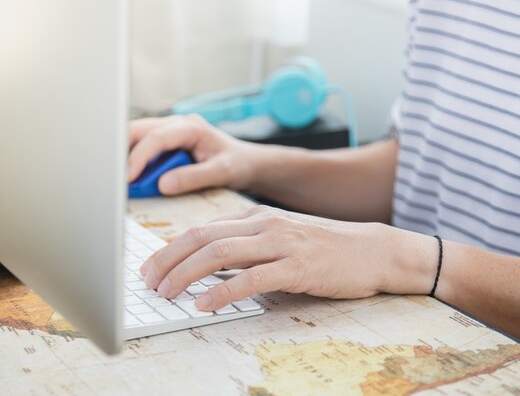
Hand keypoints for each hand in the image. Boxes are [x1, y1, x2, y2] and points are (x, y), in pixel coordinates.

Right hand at [128, 115, 259, 194]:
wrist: (247, 162)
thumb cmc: (238, 164)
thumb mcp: (222, 172)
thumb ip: (194, 177)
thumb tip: (163, 184)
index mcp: (191, 127)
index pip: (156, 138)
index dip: (139, 157)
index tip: (128, 178)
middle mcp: (177, 124)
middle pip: (137, 130)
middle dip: (121, 151)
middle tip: (112, 176)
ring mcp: (170, 131)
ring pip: (136, 136)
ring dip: (125, 155)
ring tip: (119, 179)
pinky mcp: (166, 141)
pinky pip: (143, 146)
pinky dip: (134, 160)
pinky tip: (131, 177)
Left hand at [139, 206, 435, 310]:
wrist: (372, 250)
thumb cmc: (325, 248)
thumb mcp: (281, 237)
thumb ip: (248, 246)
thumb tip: (209, 267)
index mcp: (257, 215)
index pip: (203, 228)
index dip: (171, 248)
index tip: (151, 266)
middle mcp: (264, 224)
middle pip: (202, 236)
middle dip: (168, 259)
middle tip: (147, 281)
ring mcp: (281, 243)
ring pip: (220, 253)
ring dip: (186, 274)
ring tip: (166, 293)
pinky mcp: (297, 267)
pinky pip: (250, 278)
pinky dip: (222, 291)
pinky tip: (204, 303)